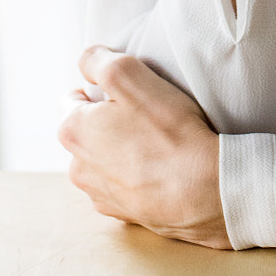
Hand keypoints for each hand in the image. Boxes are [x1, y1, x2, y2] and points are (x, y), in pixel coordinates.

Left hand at [59, 46, 229, 249]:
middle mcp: (77, 167)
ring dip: (120, 152)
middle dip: (108, 122)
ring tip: (155, 145)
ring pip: (103, 162)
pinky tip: (160, 170)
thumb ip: (98, 61)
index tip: (126, 93)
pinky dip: (135, 177)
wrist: (202, 189)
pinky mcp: (123, 214)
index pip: (72, 98)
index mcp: (73, 130)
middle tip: (144, 116)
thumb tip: (86, 62)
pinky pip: (123, 187)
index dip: (99, 90)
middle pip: (87, 132)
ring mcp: (99, 195)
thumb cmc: (167, 129)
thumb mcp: (129, 74)